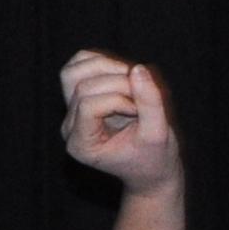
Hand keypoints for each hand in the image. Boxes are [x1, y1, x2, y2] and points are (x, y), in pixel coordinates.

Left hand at [59, 52, 179, 191]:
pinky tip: (122, 75)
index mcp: (82, 145)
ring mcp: (71, 111)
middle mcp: (70, 127)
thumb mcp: (158, 135)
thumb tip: (138, 69)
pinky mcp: (78, 96)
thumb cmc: (154, 159)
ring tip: (131, 79)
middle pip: (82, 87)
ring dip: (106, 66)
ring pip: (74, 71)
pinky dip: (101, 61)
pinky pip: (78, 64)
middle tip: (143, 94)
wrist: (150, 168)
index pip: (88, 106)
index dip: (118, 99)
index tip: (140, 110)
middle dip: (117, 83)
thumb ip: (150, 104)